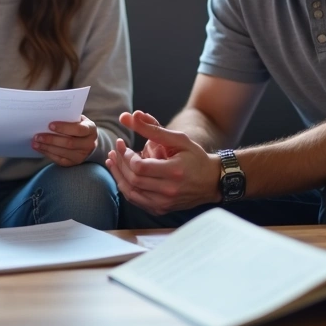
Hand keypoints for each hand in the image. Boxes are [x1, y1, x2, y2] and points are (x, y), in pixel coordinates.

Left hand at [33, 115, 97, 165]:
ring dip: (46, 147)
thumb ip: (68, 118)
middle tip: (37, 136)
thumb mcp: (78, 120)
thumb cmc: (78, 126)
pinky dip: (47, 153)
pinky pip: (59, 159)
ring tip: (35, 142)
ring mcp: (82, 155)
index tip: (50, 125)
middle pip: (69, 143)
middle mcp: (89, 144)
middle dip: (51, 139)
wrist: (87, 141)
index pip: (78, 129)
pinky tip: (39, 148)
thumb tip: (48, 117)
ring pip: (63, 152)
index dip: (64, 127)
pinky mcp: (74, 163)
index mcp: (91, 130)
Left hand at [104, 110, 220, 214]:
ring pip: (131, 192)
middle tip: (116, 150)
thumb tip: (130, 116)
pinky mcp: (161, 209)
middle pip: (133, 179)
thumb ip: (152, 128)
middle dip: (120, 163)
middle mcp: (169, 190)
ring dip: (118, 175)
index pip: (140, 167)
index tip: (123, 145)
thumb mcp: (178, 139)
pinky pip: (136, 200)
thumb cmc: (196, 157)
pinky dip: (126, 187)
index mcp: (174, 171)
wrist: (212, 182)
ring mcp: (164, 203)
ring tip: (112, 161)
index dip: (126, 156)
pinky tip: (121, 175)